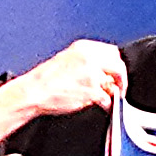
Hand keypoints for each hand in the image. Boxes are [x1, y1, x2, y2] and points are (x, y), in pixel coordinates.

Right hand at [9, 39, 128, 119]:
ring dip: (112, 93)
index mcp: (83, 48)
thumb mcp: (67, 61)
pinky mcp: (91, 90)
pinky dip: (107, 105)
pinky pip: (107, 99)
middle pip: (117, 66)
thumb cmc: (45, 80)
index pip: (112, 52)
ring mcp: (91, 74)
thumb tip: (103, 74)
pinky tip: (102, 107)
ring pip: (113, 83)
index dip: (116, 65)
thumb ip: (87, 64)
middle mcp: (89, 58)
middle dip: (121, 78)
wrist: (34, 92)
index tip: (115, 74)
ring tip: (107, 99)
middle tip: (119, 88)